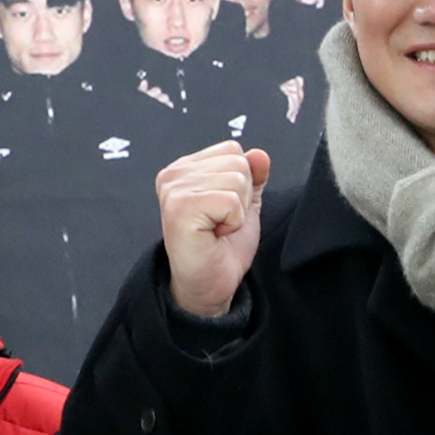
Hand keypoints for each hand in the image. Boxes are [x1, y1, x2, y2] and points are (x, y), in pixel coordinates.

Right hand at [158, 141, 270, 319]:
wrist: (209, 285)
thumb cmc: (222, 247)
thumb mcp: (245, 205)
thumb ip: (253, 177)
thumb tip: (260, 154)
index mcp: (185, 168)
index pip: (233, 149)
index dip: (242, 183)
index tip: (224, 209)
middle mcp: (174, 173)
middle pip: (237, 162)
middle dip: (242, 197)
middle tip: (221, 222)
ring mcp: (174, 189)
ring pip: (237, 179)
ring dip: (237, 211)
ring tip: (217, 228)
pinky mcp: (180, 207)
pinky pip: (230, 201)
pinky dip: (233, 222)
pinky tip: (215, 234)